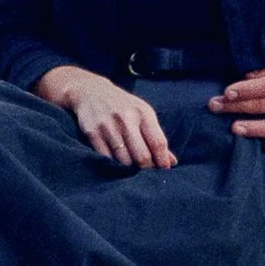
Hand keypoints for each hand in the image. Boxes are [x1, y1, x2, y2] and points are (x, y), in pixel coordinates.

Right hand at [38, 66, 175, 170]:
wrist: (92, 92)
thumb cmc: (124, 107)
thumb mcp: (144, 115)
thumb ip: (156, 138)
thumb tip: (172, 162)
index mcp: (143, 113)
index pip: (158, 143)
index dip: (163, 161)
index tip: (164, 170)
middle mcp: (126, 119)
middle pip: (142, 156)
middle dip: (146, 169)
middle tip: (147, 173)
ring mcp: (108, 126)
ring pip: (124, 161)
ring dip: (130, 170)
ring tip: (132, 169)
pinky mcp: (93, 133)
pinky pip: (107, 159)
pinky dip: (113, 166)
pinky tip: (116, 164)